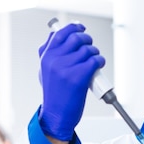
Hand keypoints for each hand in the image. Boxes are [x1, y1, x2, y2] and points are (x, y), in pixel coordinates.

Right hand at [38, 23, 104, 140]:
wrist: (56, 116)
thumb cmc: (54, 95)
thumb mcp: (44, 71)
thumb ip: (50, 52)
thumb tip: (56, 33)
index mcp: (46, 57)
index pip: (60, 33)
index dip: (74, 27)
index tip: (81, 28)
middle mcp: (54, 60)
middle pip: (77, 38)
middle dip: (87, 40)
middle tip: (89, 47)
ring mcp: (66, 68)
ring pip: (88, 49)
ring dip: (95, 53)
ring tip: (93, 62)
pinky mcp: (79, 77)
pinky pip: (95, 60)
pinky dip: (100, 62)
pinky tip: (98, 67)